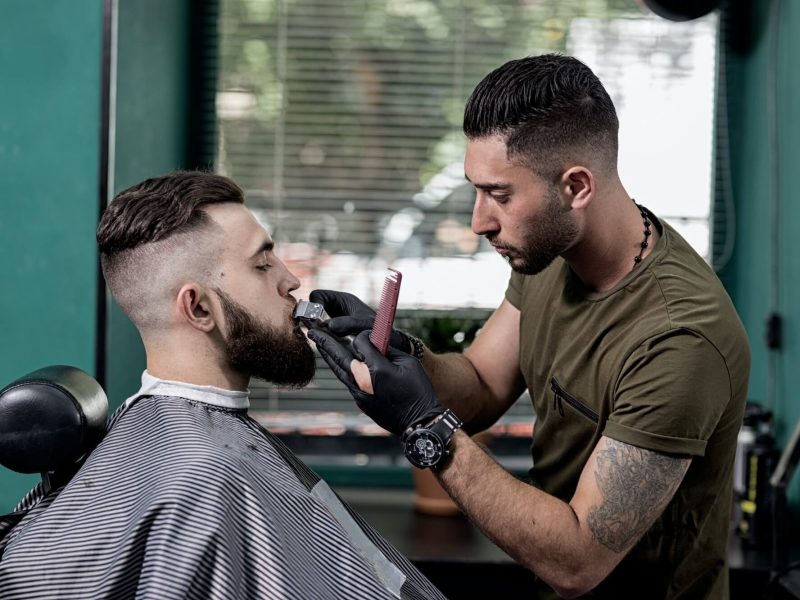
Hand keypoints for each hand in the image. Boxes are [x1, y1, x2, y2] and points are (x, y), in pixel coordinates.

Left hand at [308, 329, 442, 435]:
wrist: (419, 423)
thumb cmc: (419, 391)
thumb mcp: (409, 363)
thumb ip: (389, 349)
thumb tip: (373, 342)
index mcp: (378, 369)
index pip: (361, 343)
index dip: (363, 335)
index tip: (365, 333)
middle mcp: (363, 381)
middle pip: (339, 356)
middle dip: (325, 341)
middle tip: (312, 329)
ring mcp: (359, 394)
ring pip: (338, 370)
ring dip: (327, 355)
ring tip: (317, 342)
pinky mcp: (359, 402)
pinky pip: (346, 381)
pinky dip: (339, 368)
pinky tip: (336, 361)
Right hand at [309, 289, 409, 351]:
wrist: (390, 344)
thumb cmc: (381, 331)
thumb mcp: (365, 324)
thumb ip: (348, 323)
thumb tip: (329, 326)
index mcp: (344, 300)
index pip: (318, 295)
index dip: (314, 305)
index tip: (316, 318)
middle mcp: (338, 308)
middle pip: (314, 308)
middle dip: (310, 318)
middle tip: (310, 329)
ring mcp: (335, 321)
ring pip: (316, 322)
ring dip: (314, 328)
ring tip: (316, 337)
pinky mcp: (335, 334)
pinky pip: (321, 333)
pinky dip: (320, 337)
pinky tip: (322, 344)